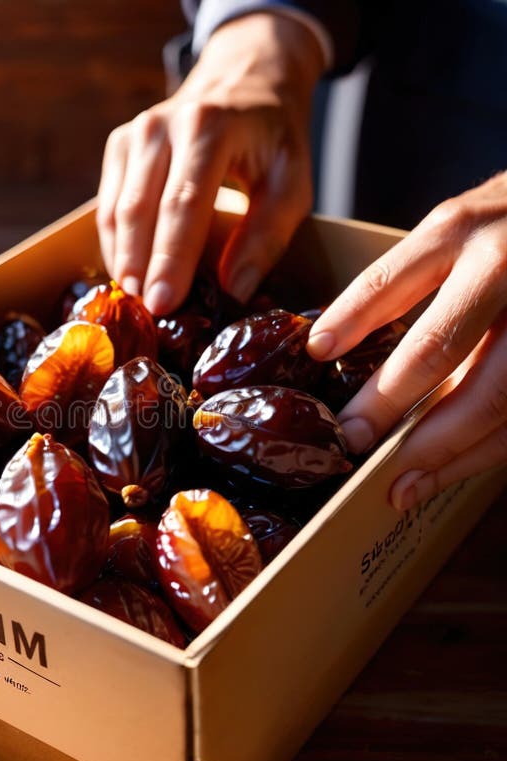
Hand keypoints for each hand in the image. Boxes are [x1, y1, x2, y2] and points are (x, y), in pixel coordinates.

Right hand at [96, 13, 322, 315]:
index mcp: (208, 127)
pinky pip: (106, 208)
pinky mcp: (117, 147)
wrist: (242, 81)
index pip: (182, 203)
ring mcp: (132, 135)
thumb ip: (266, 236)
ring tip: (136, 305)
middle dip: (140, 268)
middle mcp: (160, 126)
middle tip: (146, 316)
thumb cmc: (271, 139)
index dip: (171, 259)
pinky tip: (130, 277)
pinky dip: (116, 246)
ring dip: (124, 262)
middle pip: (139, 210)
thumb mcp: (291, 183)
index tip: (163, 304)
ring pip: (115, 212)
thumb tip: (233, 291)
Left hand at [307, 172, 506, 509]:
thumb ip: (396, 282)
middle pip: (440, 349)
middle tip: (351, 445)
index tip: (316, 359)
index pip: (388, 285)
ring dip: (445, 450)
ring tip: (402, 486)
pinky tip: (453, 470)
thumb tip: (325, 346)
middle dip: (389, 406)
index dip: (347, 329)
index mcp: (459, 232)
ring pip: (495, 396)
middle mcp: (502, 267)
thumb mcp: (451, 229)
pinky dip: (488, 450)